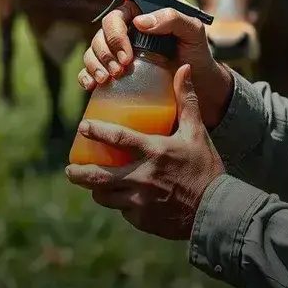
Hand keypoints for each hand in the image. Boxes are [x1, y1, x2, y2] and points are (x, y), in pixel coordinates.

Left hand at [66, 65, 225, 240]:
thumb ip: (186, 100)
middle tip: (70, 169)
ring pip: (105, 196)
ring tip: (93, 184)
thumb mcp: (197, 132)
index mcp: (155, 152)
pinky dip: (121, 203)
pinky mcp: (142, 219)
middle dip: (79, 173)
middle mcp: (143, 177)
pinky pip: (123, 210)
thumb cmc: (206, 167)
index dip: (96, 131)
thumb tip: (183, 68)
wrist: (217, 210)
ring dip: (97, 190)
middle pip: (98, 177)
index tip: (82, 127)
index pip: (118, 138)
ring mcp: (140, 201)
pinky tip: (123, 198)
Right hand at [78, 0, 232, 128]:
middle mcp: (130, 27)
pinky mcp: (114, 69)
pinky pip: (90, 68)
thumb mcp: (194, 31)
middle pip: (107, 27)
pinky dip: (86, 74)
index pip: (125, 1)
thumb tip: (140, 21)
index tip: (129, 33)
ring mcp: (120, 48)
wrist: (197, 85)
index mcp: (147, 10)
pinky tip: (92, 84)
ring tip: (109, 77)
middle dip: (109, 46)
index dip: (120, 14)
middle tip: (122, 65)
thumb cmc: (196, 53)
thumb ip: (172, 18)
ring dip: (97, 61)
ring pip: (95, 47)